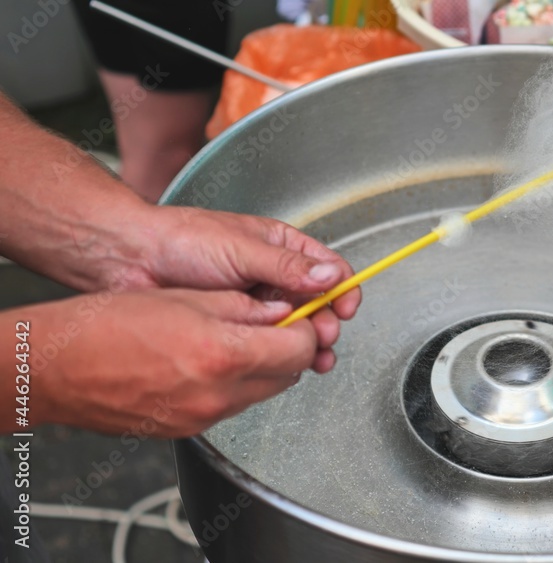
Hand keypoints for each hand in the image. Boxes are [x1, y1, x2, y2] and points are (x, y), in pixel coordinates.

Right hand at [23, 289, 318, 437]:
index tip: (303, 316)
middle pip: (288, 375)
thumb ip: (243, 308)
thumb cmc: (107, 326)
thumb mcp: (186, 298)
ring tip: (238, 341)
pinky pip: (231, 406)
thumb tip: (281, 312)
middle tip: (277, 326)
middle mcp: (219, 394)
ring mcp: (204, 417)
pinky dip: (235, 385)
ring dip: (264, 368)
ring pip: (262, 393)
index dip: (308, 329)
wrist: (55, 369)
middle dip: (291, 349)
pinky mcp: (188, 430)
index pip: (300, 349)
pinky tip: (210, 363)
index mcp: (223, 354)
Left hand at [122, 205, 361, 372]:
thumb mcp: (241, 249)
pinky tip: (284, 361)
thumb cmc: (181, 240)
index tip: (345, 308)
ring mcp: (257, 300)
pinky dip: (280, 352)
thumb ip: (287, 266)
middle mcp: (274, 274)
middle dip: (326, 322)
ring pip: (296, 325)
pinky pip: (269, 340)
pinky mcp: (239, 323)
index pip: (329, 268)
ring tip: (314, 358)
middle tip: (323, 337)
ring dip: (308, 343)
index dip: (343, 289)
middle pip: (318, 303)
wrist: (132, 260)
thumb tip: (329, 275)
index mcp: (282, 247)